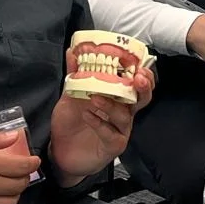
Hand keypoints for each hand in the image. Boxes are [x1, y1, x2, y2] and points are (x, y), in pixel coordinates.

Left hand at [48, 50, 155, 186]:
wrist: (60, 152)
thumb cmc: (71, 123)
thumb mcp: (69, 95)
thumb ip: (74, 74)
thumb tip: (72, 51)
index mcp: (117, 98)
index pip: (136, 83)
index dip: (143, 73)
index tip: (138, 63)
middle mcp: (122, 113)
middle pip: (142, 98)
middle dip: (143, 86)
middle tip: (137, 77)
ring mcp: (120, 130)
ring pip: (125, 115)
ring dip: (112, 104)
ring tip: (95, 97)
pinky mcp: (113, 145)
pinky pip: (111, 133)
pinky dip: (100, 123)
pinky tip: (87, 116)